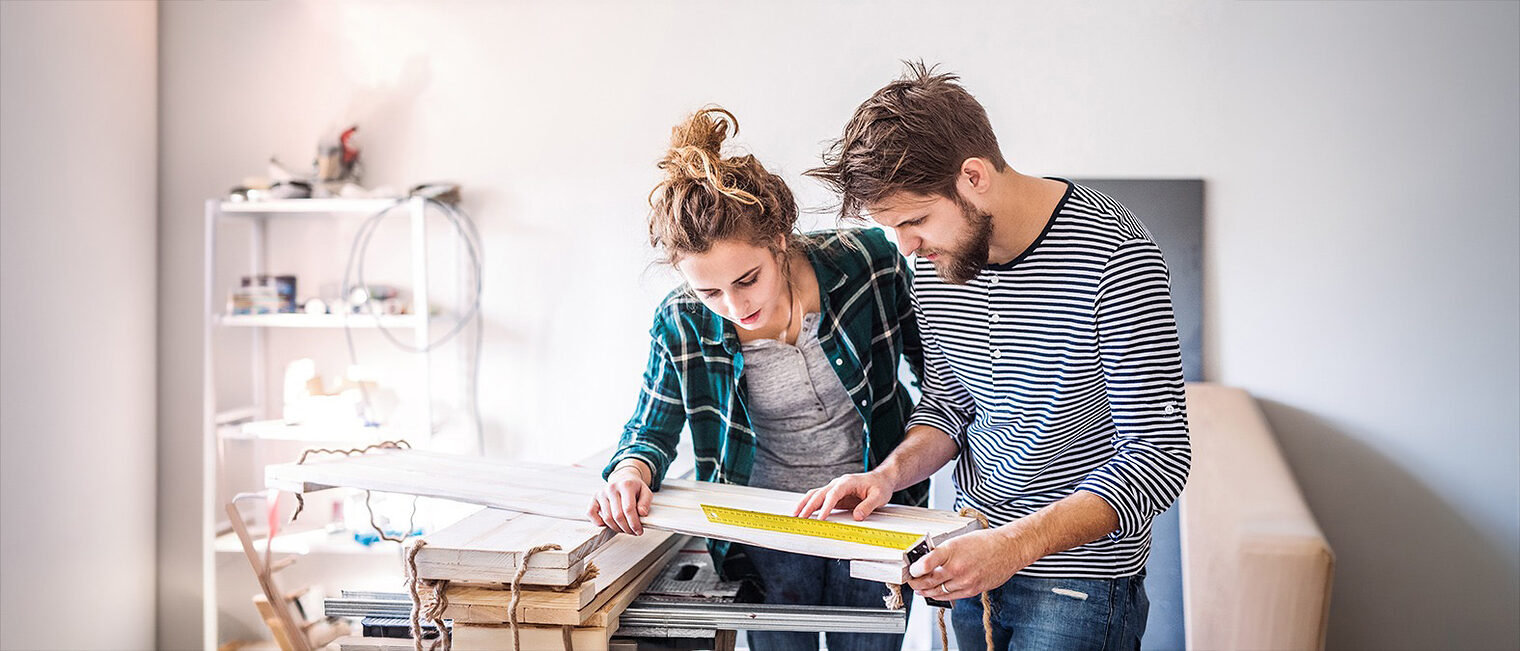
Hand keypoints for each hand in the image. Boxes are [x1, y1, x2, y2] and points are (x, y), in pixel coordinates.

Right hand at [587, 464, 651, 534]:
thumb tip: (642, 513)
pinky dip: (598, 522)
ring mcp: (601, 493)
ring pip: (607, 518)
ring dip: (616, 528)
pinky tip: (608, 524)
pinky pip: (591, 513)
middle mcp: (612, 488)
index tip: (639, 531)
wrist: (623, 479)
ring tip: (624, 529)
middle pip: (618, 516)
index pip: (629, 509)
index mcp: (626, 485)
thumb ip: (646, 502)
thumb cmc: (634, 488)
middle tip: (633, 532)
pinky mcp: (594, 498)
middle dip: (627, 528)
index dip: (634, 524)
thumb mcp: (646, 492)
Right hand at [792, 470, 894, 520]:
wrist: (881, 479)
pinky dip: (809, 504)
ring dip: (805, 504)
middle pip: (819, 494)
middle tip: (800, 518)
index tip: (821, 518)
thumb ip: (868, 506)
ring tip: (795, 515)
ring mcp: (835, 489)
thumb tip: (857, 516)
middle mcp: (838, 484)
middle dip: (808, 506)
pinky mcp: (834, 495)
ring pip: (815, 495)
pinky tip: (803, 512)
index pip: (833, 494)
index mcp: (847, 482)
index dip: (826, 506)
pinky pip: (819, 499)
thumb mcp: (879, 497)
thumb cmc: (880, 486)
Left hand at [907, 528, 1031, 600]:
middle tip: (911, 581)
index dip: (914, 570)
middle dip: (916, 583)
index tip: (911, 570)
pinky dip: (940, 596)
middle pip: (928, 581)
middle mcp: (957, 567)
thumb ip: (942, 551)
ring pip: (938, 591)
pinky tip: (935, 593)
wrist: (1008, 549)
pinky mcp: (971, 590)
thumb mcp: (959, 539)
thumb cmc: (985, 542)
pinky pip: (950, 597)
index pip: (925, 564)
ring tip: (919, 589)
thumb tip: (926, 560)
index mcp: (951, 550)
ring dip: (926, 591)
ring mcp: (964, 581)